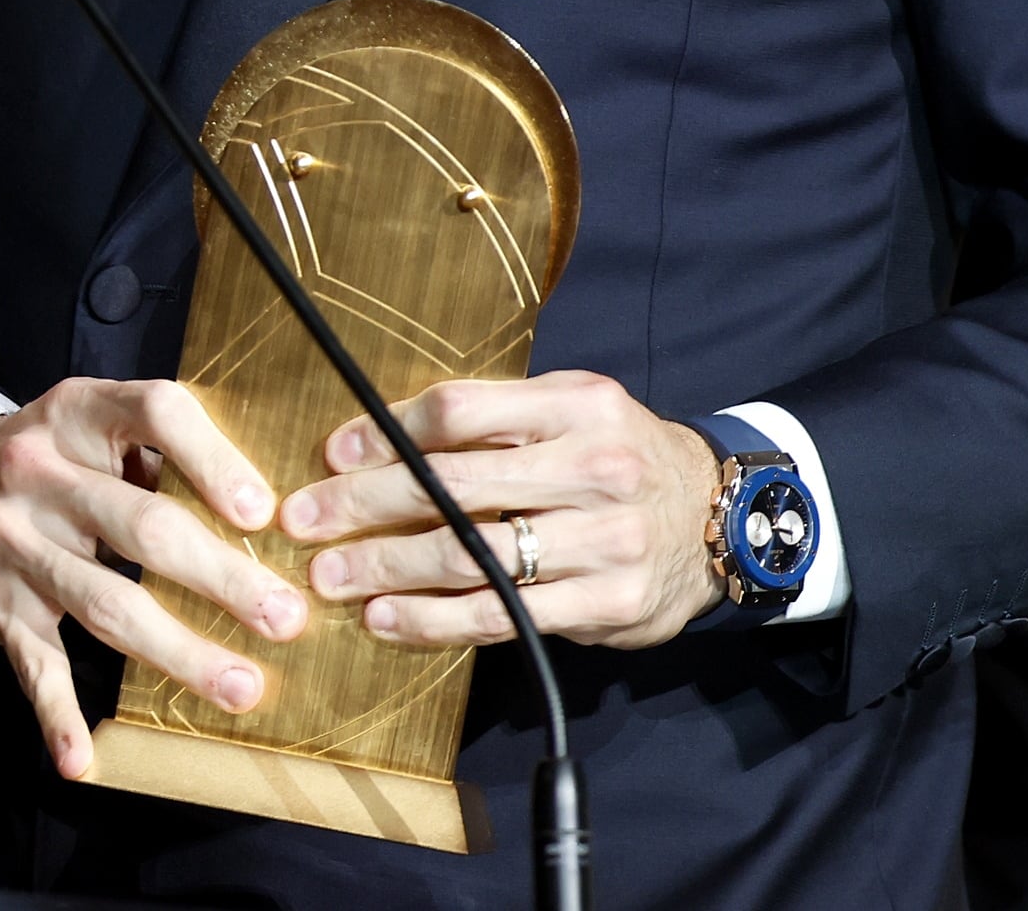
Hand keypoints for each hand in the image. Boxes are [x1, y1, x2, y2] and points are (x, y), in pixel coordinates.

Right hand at [0, 377, 306, 778]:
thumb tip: (261, 511)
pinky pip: (33, 663)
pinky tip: (81, 756)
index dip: (213, 461)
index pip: (155, 413)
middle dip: (223, 577)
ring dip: (178, 651)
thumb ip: (159, 452)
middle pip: (145, 526)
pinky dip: (56, 714)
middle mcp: (39, 471)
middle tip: (283, 617)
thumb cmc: (47, 458)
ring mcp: (14, 542)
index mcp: (78, 412)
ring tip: (238, 685)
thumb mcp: (90, 426)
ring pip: (106, 603)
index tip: (262, 513)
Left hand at [277, 370, 722, 649]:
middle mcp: (594, 467)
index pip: (460, 413)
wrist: (722, 518)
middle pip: (453, 486)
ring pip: (471, 557)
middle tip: (304, 522)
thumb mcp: (574, 409)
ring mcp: (604, 541)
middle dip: (365, 506)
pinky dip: (434, 622)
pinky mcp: (606, 605)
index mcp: (577, 404)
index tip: (332, 453)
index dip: (386, 433)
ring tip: (331, 577)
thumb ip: (496, 419)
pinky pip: (502, 616)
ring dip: (387, 570)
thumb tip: (379, 436)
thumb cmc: (621, 456)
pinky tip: (388, 622)